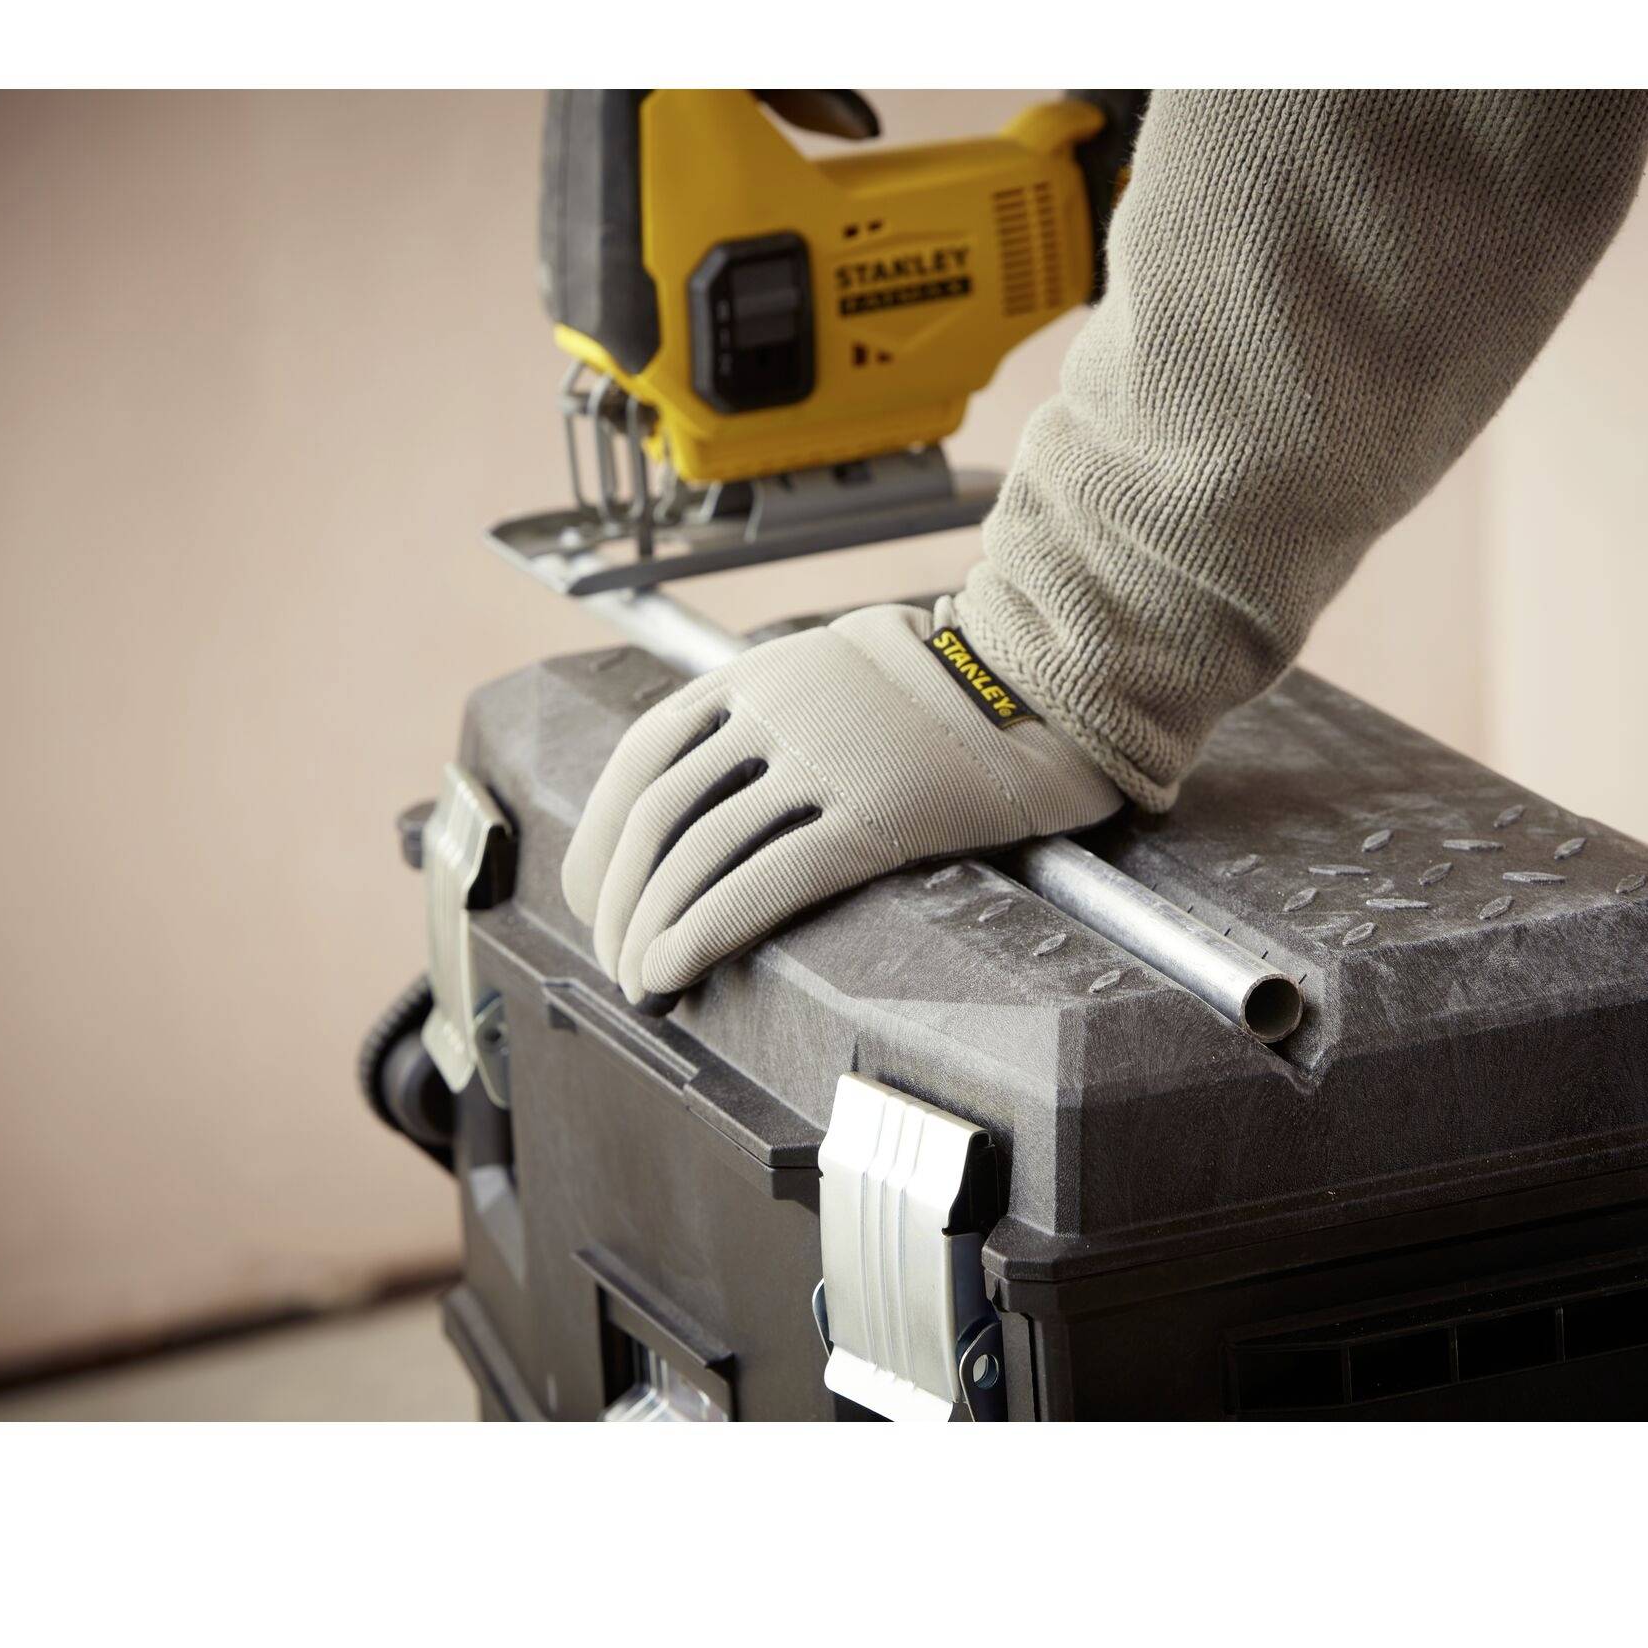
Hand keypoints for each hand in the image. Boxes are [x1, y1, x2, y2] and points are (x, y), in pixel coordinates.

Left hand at [561, 599, 1121, 1004]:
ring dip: (651, 929)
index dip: (603, 840)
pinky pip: (765, 879)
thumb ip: (775, 708)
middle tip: (613, 958)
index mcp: (760, 673)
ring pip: (700, 854)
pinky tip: (674, 970)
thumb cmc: (958, 690)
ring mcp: (826, 760)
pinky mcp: (876, 814)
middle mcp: (778, 708)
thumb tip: (720, 785)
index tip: (593, 898)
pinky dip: (703, 931)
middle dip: (620, 900)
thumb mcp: (841, 665)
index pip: (642, 760)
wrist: (1053, 682)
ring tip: (642, 982)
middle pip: (659, 816)